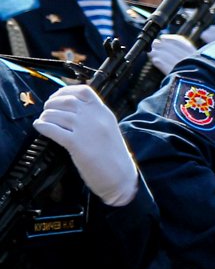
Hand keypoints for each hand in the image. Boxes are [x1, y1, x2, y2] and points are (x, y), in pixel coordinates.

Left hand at [32, 85, 137, 207]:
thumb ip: (94, 119)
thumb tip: (72, 112)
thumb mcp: (109, 130)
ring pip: (57, 115)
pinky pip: (53, 130)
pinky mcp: (76, 144)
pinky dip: (42, 127)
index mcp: (104, 113)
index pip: (83, 91)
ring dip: (45, 117)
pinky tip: (39, 128)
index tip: (56, 97)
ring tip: (43, 121)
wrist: (121, 177)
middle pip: (66, 101)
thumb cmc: (114, 157)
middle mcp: (95, 118)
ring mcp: (86, 130)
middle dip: (51, 104)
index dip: (65, 91)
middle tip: (46, 111)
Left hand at [149, 33, 196, 75]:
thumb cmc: (195, 76)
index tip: (163, 37)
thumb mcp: (194, 61)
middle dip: (162, 45)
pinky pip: (168, 68)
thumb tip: (166, 39)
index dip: (171, 39)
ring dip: (158, 53)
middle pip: (174, 49)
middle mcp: (193, 60)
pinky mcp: (180, 77)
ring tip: (152, 52)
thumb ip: (182, 51)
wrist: (200, 93)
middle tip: (154, 44)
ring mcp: (187, 68)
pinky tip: (155, 60)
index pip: (182, 42)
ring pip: (169, 57)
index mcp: (197, 55)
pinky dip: (161, 63)